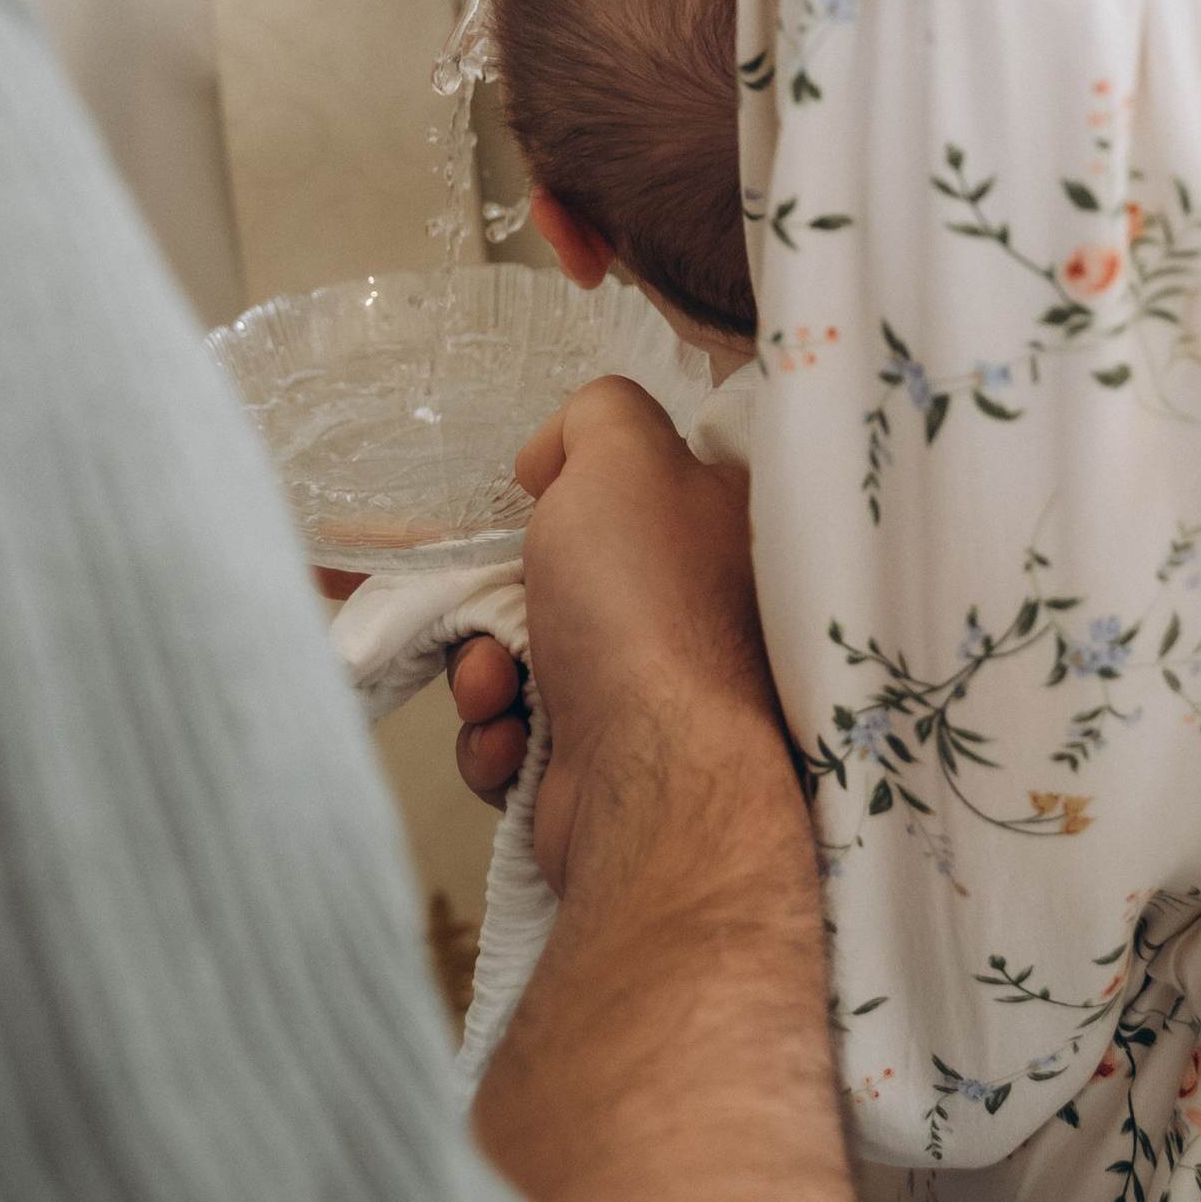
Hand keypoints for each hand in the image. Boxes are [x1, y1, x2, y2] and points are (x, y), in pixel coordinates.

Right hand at [494, 373, 770, 894]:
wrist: (655, 786)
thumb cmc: (647, 609)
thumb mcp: (626, 458)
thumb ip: (598, 414)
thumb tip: (555, 458)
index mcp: (718, 531)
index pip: (633, 489)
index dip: (565, 493)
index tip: (525, 505)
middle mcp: (692, 614)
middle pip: (556, 579)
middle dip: (494, 599)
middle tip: (484, 610)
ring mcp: (649, 699)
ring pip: (521, 660)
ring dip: (481, 672)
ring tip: (496, 688)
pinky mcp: (603, 773)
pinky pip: (516, 739)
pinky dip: (498, 740)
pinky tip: (513, 745)